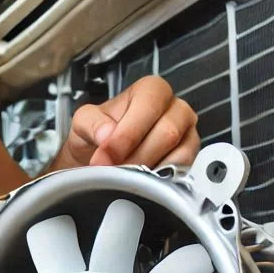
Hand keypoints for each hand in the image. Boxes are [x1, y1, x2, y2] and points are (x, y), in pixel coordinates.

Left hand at [56, 76, 199, 169]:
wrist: (100, 157)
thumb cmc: (97, 135)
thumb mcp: (83, 123)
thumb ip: (91, 124)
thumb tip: (107, 134)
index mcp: (151, 90)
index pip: (149, 105)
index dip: (127, 134)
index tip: (106, 156)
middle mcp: (175, 107)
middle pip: (167, 133)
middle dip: (135, 158)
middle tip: (113, 172)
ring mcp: (186, 133)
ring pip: (178, 153)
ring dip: (147, 171)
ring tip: (124, 178)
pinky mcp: (190, 157)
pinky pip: (183, 169)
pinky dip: (161, 179)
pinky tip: (141, 182)